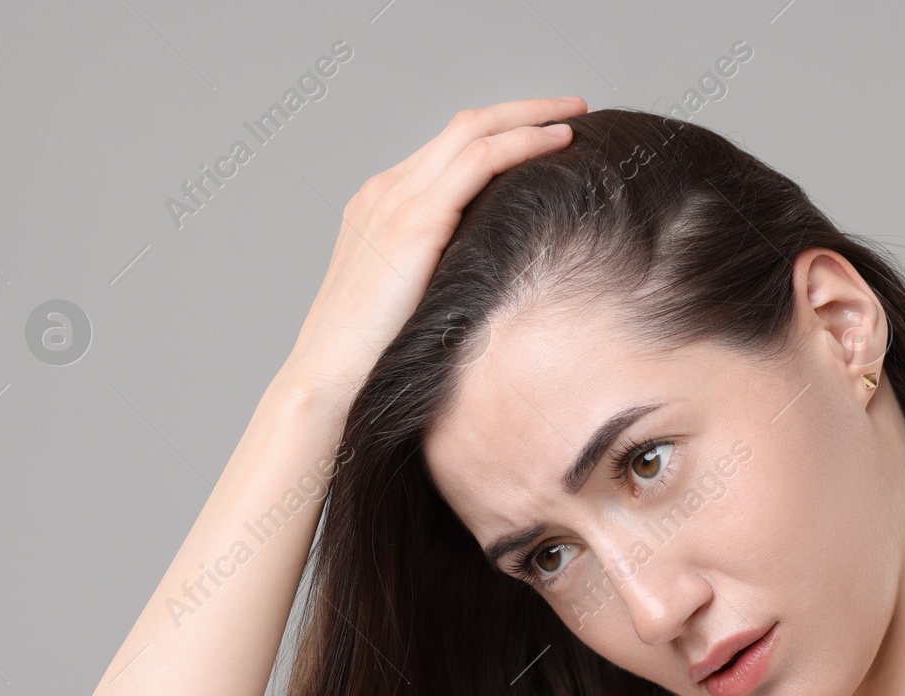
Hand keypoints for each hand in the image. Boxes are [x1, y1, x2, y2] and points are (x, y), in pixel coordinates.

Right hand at [279, 96, 586, 404]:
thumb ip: (449, 275)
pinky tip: (559, 142)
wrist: (327, 382)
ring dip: (531, 116)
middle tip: (575, 104)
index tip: (549, 133)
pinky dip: (522, 143)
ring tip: (577, 113)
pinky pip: (479, 161)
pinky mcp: (413, 222)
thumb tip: (504, 280)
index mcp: (382, 206)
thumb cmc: (375, 360)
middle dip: (523, 109)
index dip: (502, 132)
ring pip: (474, 131)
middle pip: (464, 125)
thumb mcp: (417, 303)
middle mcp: (384, 191)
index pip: (450, 149)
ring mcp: (394, 200)